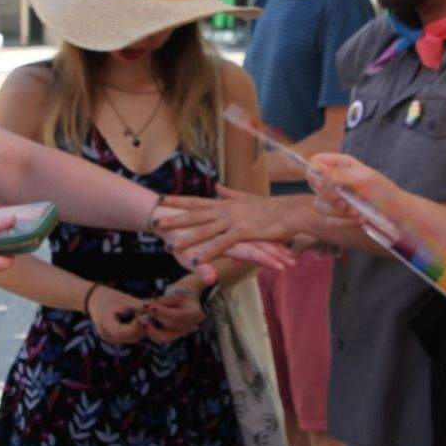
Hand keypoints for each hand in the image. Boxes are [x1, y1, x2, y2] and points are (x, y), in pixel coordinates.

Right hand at [88, 286, 148, 345]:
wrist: (94, 299)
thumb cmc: (109, 297)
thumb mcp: (125, 299)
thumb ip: (140, 305)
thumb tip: (154, 308)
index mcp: (106, 324)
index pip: (127, 331)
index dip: (139, 325)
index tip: (146, 315)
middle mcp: (106, 334)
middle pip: (131, 337)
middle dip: (142, 327)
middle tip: (149, 315)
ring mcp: (109, 338)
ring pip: (131, 339)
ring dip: (140, 329)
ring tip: (144, 316)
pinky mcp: (112, 338)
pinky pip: (128, 338)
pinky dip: (135, 331)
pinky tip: (138, 320)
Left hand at [142, 287, 204, 343]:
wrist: (184, 299)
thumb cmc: (178, 293)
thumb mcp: (173, 294)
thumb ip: (162, 301)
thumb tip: (148, 306)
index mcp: (196, 314)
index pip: (178, 315)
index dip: (164, 312)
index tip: (151, 306)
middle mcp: (192, 326)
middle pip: (172, 326)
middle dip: (156, 318)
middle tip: (143, 311)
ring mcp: (183, 333)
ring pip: (166, 336)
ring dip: (152, 329)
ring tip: (141, 320)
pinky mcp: (174, 336)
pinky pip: (162, 339)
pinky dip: (152, 333)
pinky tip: (144, 325)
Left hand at [159, 187, 292, 247]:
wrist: (291, 212)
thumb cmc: (271, 208)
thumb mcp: (247, 199)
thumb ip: (229, 193)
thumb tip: (217, 186)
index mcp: (225, 204)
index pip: (197, 201)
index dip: (178, 200)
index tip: (160, 198)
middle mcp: (226, 210)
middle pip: (195, 214)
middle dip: (174, 218)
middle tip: (155, 222)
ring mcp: (234, 220)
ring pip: (206, 230)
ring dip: (188, 238)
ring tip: (171, 245)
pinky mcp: (244, 232)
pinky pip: (223, 244)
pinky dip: (209, 251)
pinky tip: (198, 259)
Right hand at [306, 154, 401, 219]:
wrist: (398, 216)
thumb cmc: (385, 193)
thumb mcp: (363, 180)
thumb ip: (338, 174)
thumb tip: (316, 168)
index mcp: (342, 164)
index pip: (316, 162)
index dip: (315, 172)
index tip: (326, 183)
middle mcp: (336, 179)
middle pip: (315, 185)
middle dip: (332, 196)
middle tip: (348, 201)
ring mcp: (337, 197)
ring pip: (320, 205)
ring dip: (339, 212)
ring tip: (358, 212)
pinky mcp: (338, 215)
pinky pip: (328, 220)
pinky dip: (343, 222)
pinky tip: (359, 219)